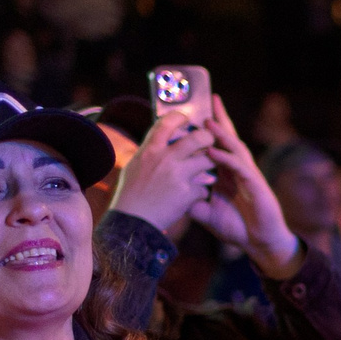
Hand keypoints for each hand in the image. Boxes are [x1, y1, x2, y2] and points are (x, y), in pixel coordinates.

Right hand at [108, 107, 220, 232]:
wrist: (132, 222)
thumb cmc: (131, 194)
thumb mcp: (135, 166)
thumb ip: (150, 151)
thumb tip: (161, 139)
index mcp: (150, 150)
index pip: (168, 122)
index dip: (181, 117)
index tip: (187, 120)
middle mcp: (165, 159)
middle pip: (198, 138)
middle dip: (208, 138)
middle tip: (209, 142)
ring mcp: (178, 175)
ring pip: (207, 161)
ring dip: (208, 166)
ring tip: (205, 172)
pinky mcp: (187, 193)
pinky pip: (203, 187)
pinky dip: (200, 192)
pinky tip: (193, 196)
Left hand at [190, 95, 301, 277]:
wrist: (259, 243)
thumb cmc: (237, 227)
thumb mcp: (206, 213)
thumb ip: (191, 201)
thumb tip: (170, 193)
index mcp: (226, 173)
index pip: (215, 145)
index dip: (205, 130)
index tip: (191, 116)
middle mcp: (237, 169)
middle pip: (227, 138)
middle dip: (219, 119)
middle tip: (210, 98)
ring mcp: (248, 175)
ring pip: (234, 148)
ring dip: (221, 133)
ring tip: (208, 120)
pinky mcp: (255, 184)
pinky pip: (239, 167)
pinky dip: (225, 158)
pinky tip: (213, 150)